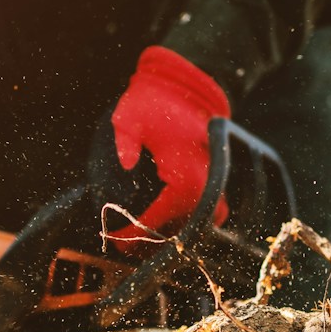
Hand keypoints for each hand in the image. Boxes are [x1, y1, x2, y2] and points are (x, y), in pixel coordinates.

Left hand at [107, 46, 229, 234]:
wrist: (188, 86)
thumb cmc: (157, 100)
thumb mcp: (130, 115)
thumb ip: (125, 141)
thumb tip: (125, 165)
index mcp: (187, 173)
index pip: (161, 216)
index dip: (138, 231)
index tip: (117, 239)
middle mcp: (205, 183)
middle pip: (180, 228)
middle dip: (152, 240)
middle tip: (124, 245)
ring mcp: (213, 183)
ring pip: (194, 224)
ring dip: (169, 233)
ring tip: (141, 240)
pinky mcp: (213, 180)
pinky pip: (203, 213)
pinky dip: (183, 222)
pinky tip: (162, 224)